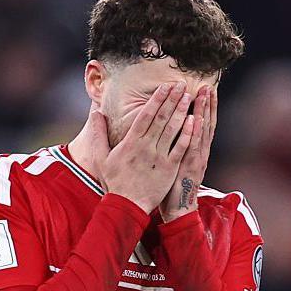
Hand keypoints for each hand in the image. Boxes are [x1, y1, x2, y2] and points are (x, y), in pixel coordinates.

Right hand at [97, 81, 197, 213]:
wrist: (127, 206)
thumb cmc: (114, 182)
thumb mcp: (101, 157)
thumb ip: (98, 133)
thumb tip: (95, 112)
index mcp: (131, 142)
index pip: (145, 115)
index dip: (156, 99)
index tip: (164, 86)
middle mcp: (146, 147)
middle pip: (162, 118)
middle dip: (172, 99)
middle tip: (181, 84)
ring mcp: (159, 157)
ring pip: (173, 130)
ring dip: (182, 111)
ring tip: (189, 97)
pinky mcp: (170, 168)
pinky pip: (180, 148)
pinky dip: (188, 134)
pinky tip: (194, 121)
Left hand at [160, 86, 216, 221]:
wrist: (179, 209)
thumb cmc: (175, 186)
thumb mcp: (179, 163)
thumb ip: (180, 147)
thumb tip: (176, 132)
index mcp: (197, 150)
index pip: (203, 124)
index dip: (206, 107)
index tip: (206, 90)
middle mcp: (200, 152)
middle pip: (206, 123)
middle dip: (207, 104)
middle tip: (208, 86)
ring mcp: (196, 158)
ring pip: (201, 131)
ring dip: (204, 111)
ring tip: (205, 94)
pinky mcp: (189, 166)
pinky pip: (192, 146)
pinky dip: (195, 132)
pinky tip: (195, 118)